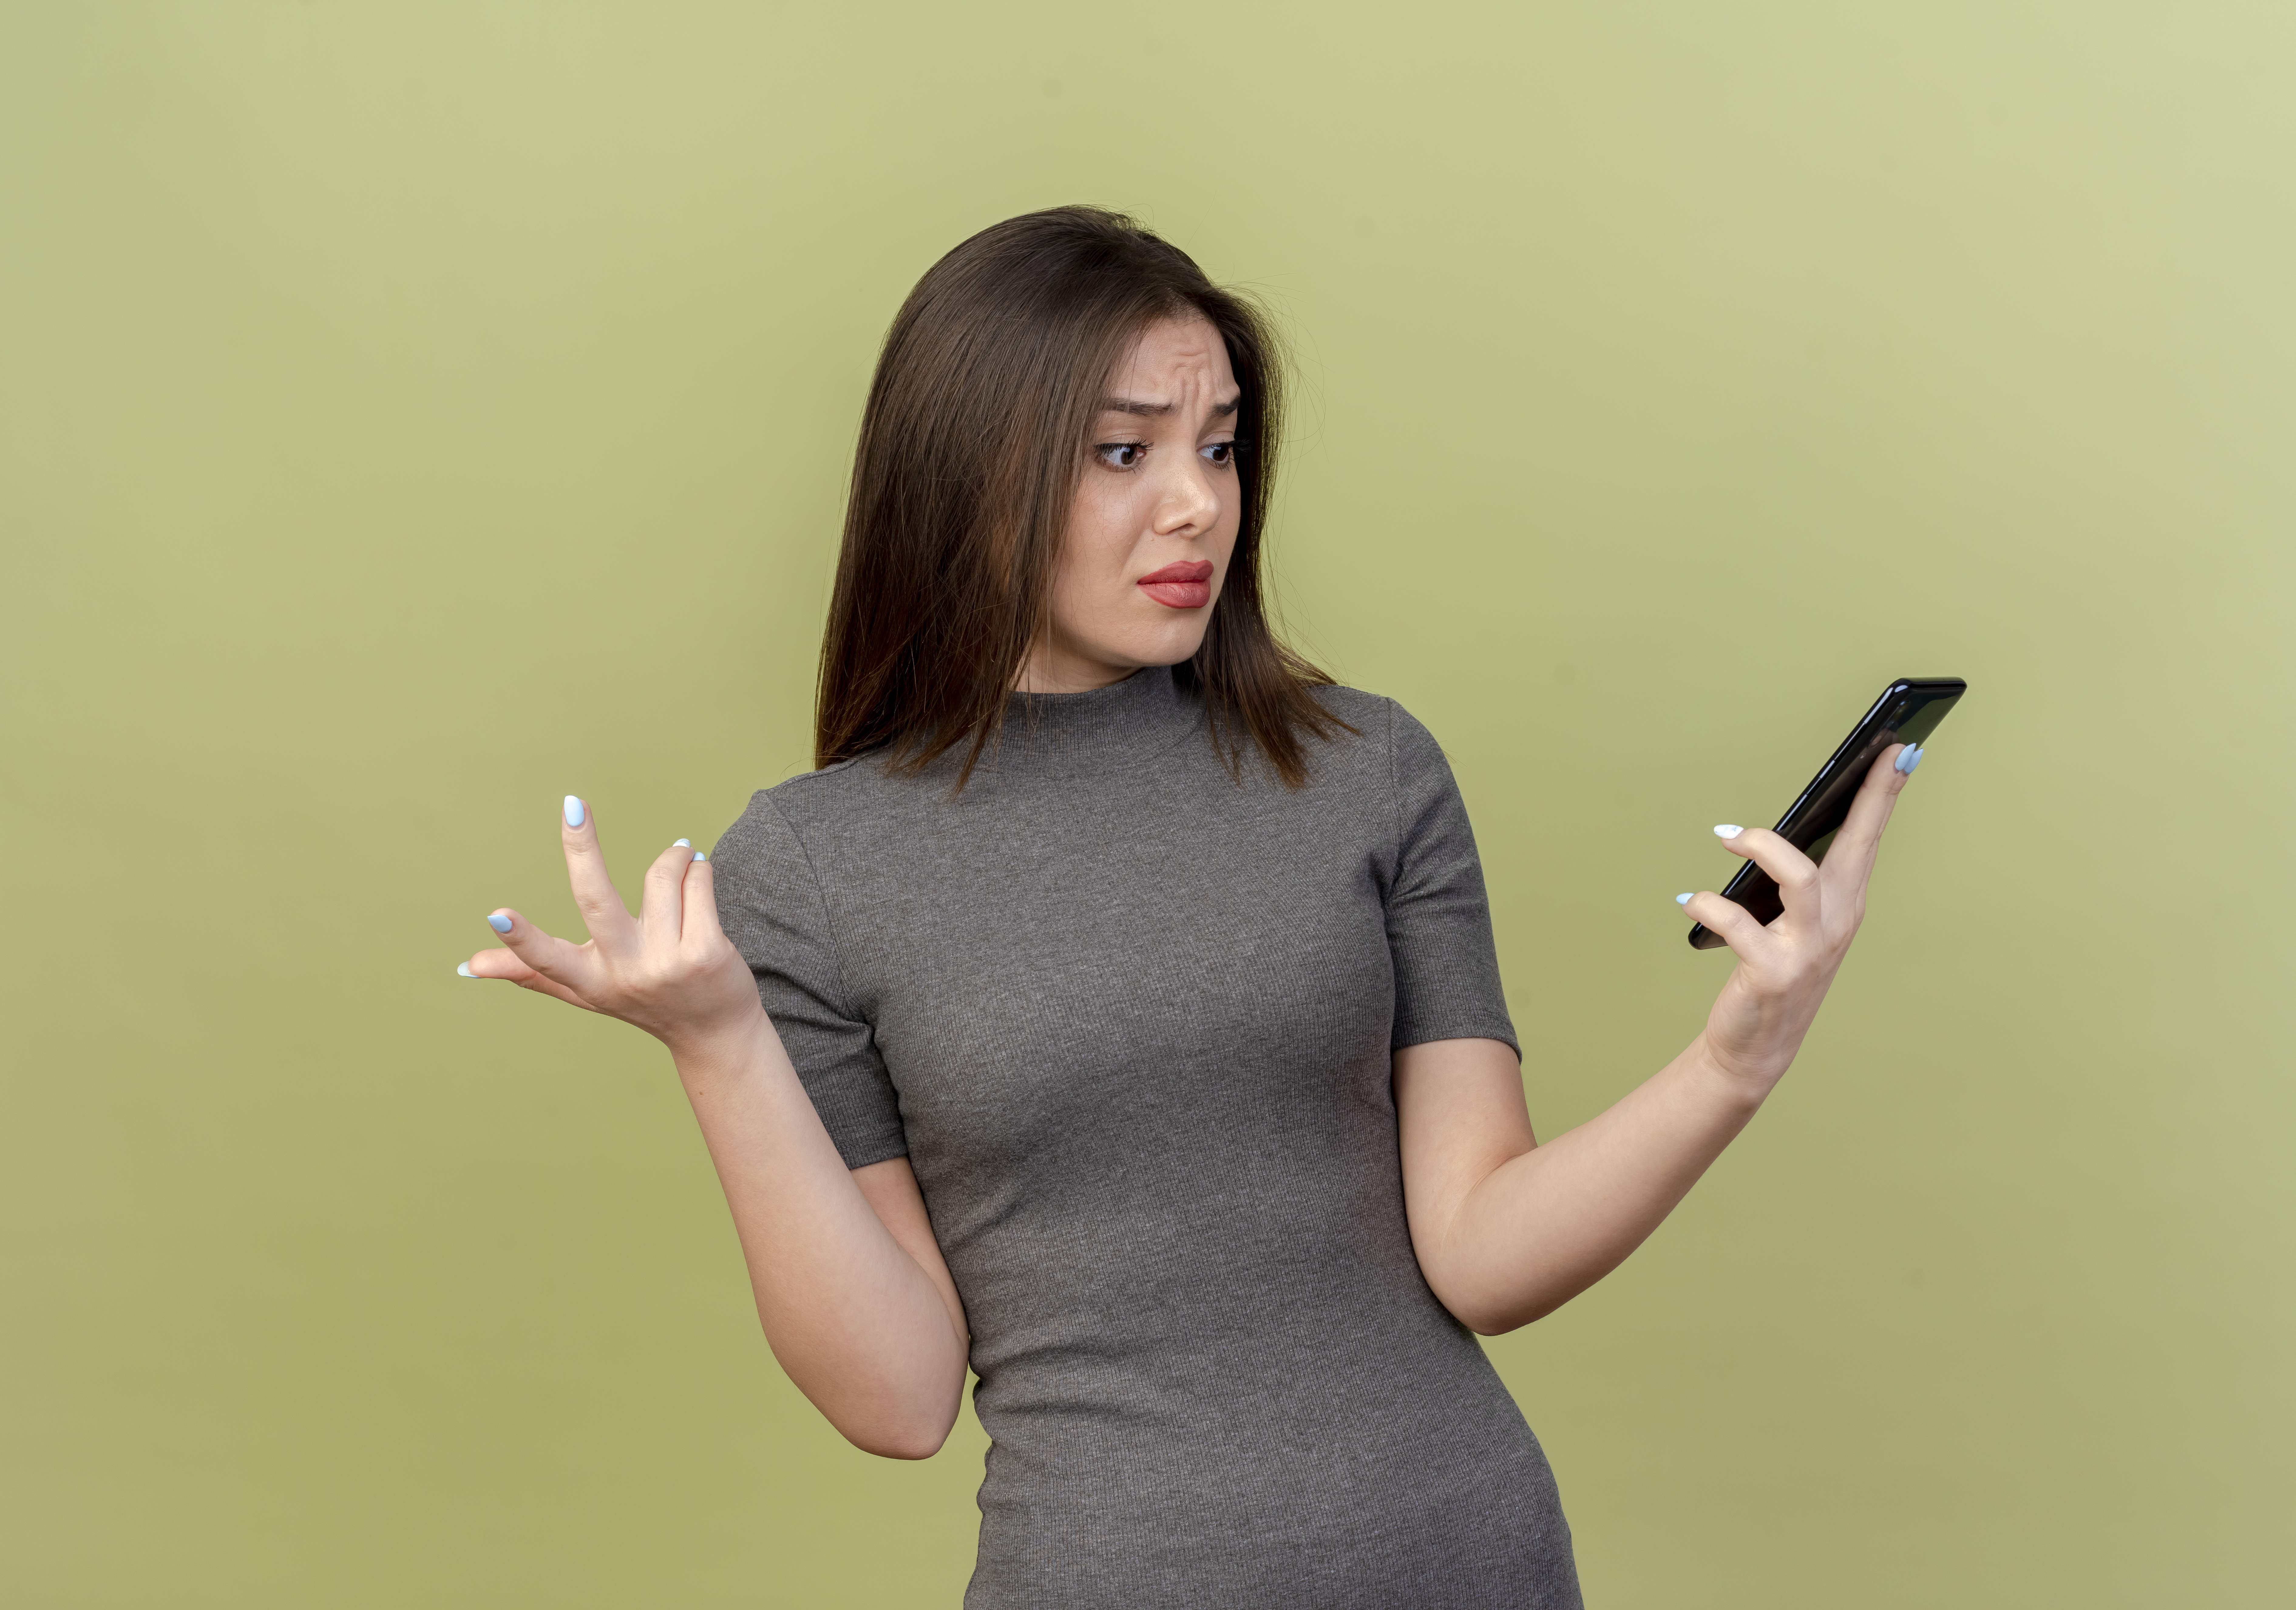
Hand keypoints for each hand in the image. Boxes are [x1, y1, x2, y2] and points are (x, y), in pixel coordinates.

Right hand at [459, 796, 762, 1058]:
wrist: (714, 1031)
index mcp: (591, 981)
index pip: (547, 961)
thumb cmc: (644, 1000)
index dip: (520, 940)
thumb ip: (532, 973)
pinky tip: (698, 874)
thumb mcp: (587, 990)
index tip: (496, 915)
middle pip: (596, 900)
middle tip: (572, 806)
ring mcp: (668, 963)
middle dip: (581, 848)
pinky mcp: (707, 952)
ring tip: (679, 860)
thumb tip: (467, 966)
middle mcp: (626, 972)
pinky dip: (697, 869)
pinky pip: (697, 883)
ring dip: (673, 858)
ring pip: (662, 877)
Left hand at [1678, 743, 1925, 1092]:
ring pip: (1799, 877)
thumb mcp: (1794, 922)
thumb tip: (1773, 827)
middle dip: (1869, 798)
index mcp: (1845, 903)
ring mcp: (1809, 948)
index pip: (1868, 838)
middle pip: (1856, 846)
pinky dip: (1708, 905)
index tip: (1901, 749)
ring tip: (1727, 837)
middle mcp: (1837, 921)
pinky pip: (1738, 924)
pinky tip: (1689, 902)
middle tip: (1879, 751)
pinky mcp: (1773, 972)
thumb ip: (1794, 878)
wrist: (1757, 1045)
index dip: (1884, 794)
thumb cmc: (1773, 969)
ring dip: (1761, 847)